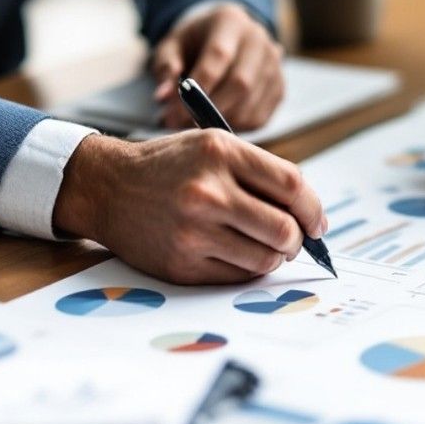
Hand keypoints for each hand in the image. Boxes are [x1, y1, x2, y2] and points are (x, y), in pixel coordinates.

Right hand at [54, 131, 326, 284]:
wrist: (108, 188)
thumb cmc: (169, 166)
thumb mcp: (212, 146)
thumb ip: (260, 172)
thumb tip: (310, 217)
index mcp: (220, 153)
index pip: (292, 186)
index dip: (313, 209)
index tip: (317, 222)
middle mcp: (207, 191)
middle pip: (284, 228)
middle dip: (298, 240)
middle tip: (294, 240)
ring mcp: (193, 231)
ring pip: (265, 259)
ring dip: (275, 257)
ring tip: (265, 247)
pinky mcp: (182, 264)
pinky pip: (237, 277)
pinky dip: (247, 270)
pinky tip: (237, 255)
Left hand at [151, 4, 284, 130]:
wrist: (225, 37)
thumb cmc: (194, 43)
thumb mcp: (172, 46)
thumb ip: (165, 68)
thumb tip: (163, 98)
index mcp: (231, 21)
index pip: (219, 56)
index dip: (198, 88)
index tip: (173, 113)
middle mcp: (259, 40)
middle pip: (241, 83)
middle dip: (210, 109)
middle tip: (182, 125)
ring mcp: (274, 65)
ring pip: (251, 104)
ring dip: (221, 122)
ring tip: (195, 124)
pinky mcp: (279, 88)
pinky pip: (260, 117)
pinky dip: (236, 127)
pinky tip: (216, 122)